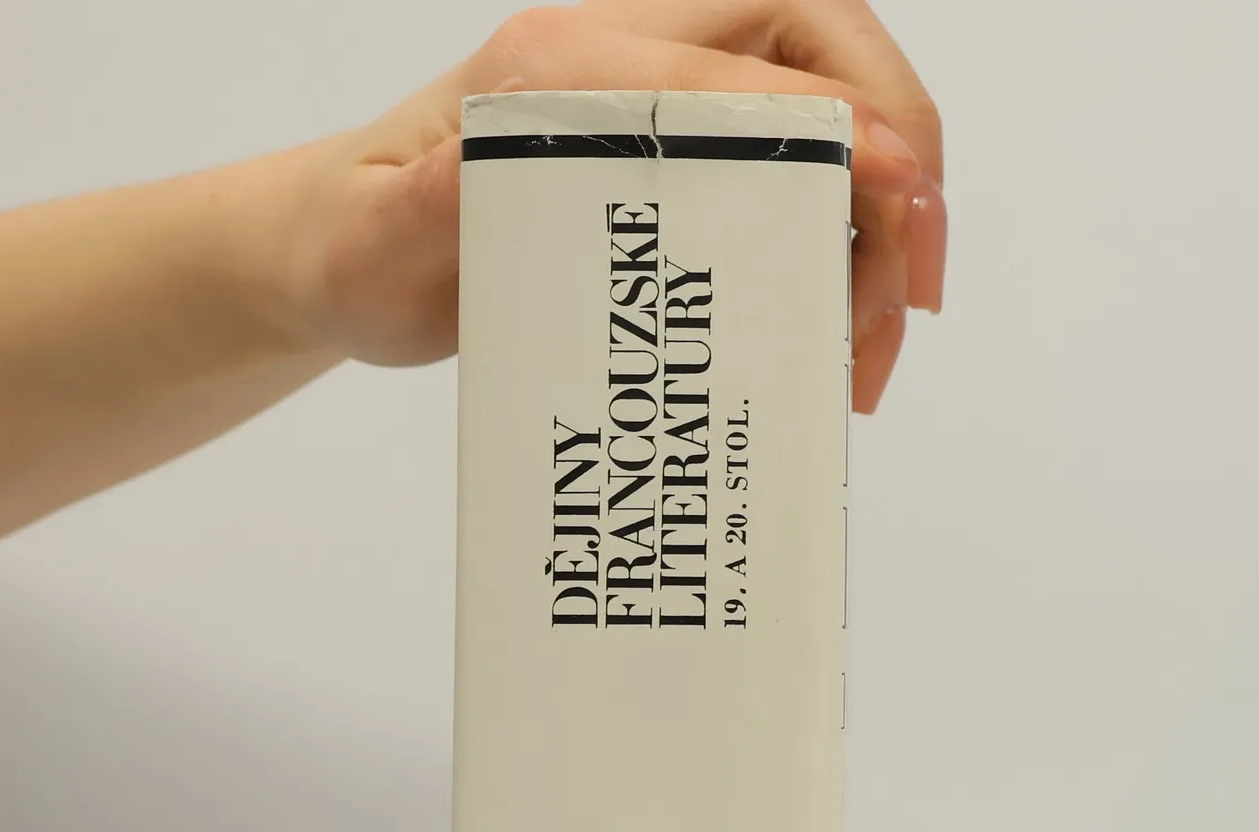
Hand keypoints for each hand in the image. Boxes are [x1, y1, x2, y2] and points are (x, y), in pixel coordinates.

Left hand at [287, 1, 944, 411]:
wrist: (342, 256)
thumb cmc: (358, 250)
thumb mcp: (372, 247)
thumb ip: (429, 208)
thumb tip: (486, 166)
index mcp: (564, 65)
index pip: (738, 66)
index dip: (836, 126)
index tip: (896, 200)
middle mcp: (629, 57)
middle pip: (820, 52)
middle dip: (898, 154)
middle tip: (916, 286)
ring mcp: (662, 101)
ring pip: (826, 114)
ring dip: (878, 222)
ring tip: (869, 353)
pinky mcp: (679, 155)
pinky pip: (798, 170)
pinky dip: (840, 248)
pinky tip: (838, 335)